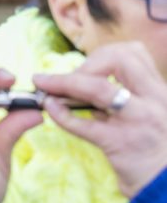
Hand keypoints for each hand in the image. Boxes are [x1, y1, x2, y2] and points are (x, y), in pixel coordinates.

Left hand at [33, 42, 166, 197]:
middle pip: (119, 59)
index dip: (101, 56)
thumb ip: (121, 98)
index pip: (133, 52)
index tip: (83, 69)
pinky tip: (50, 109)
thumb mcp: (146, 114)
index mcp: (158, 91)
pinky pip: (84, 125)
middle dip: (85, 64)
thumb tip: (81, 86)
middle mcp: (153, 101)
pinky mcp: (120, 144)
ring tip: (46, 87)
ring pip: (99, 88)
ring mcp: (137, 121)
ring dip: (65, 83)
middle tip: (68, 79)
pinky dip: (62, 115)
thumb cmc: (153, 149)